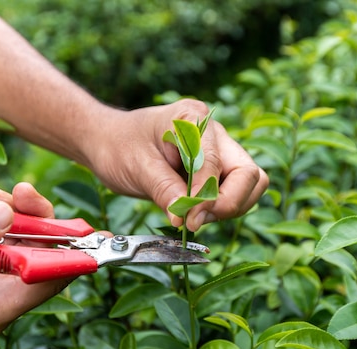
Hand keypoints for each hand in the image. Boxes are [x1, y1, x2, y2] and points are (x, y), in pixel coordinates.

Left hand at [81, 99, 269, 231]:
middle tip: (197, 220)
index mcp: (193, 119)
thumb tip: (187, 219)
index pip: (217, 163)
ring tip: (194, 216)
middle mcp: (214, 132)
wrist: (106, 141)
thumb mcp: (137, 168)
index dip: (207, 197)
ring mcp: (218, 149)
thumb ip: (165, 191)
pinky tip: (194, 211)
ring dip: (228, 207)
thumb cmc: (117, 146)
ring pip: (249, 184)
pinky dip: (220, 207)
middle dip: (229, 203)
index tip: (190, 221)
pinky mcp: (216, 167)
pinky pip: (234, 191)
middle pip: (249, 173)